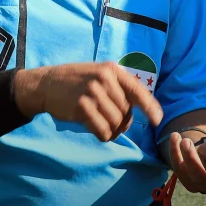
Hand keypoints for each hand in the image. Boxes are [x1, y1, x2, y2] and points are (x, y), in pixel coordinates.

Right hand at [14, 63, 162, 140]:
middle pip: (126, 112)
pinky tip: (98, 131)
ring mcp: (93, 93)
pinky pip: (103, 130)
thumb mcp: (99, 74)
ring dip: (114, 131)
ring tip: (105, 127)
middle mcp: (104, 79)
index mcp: (112, 69)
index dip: (150, 107)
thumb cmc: (76, 80)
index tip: (158, 120)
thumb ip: (118, 86)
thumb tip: (140, 108)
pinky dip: (104, 135)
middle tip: (114, 124)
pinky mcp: (82, 108)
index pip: (138, 90)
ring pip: (116, 123)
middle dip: (123, 123)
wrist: (47, 84)